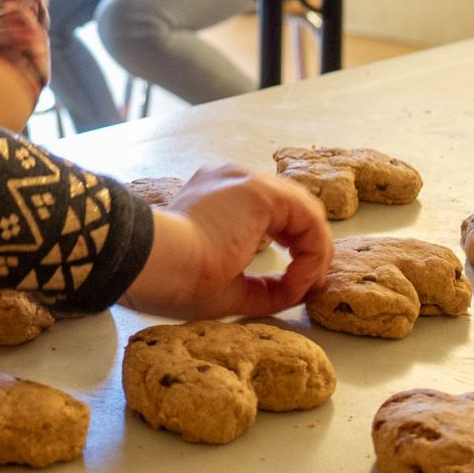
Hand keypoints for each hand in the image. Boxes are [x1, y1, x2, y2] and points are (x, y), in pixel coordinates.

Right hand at [121, 163, 332, 318]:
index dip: (291, 247)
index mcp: (214, 197)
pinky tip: (302, 277)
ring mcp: (245, 181)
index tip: (293, 284)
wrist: (159, 264)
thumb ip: (263, 287)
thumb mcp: (229, 287)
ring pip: (304, 211)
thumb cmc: (178, 279)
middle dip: (308, 248)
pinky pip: (307, 218)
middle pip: (291, 209)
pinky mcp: (259, 191)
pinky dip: (314, 251)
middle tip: (309, 284)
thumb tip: (297, 291)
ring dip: (314, 252)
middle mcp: (229, 180)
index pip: (269, 214)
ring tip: (306, 285)